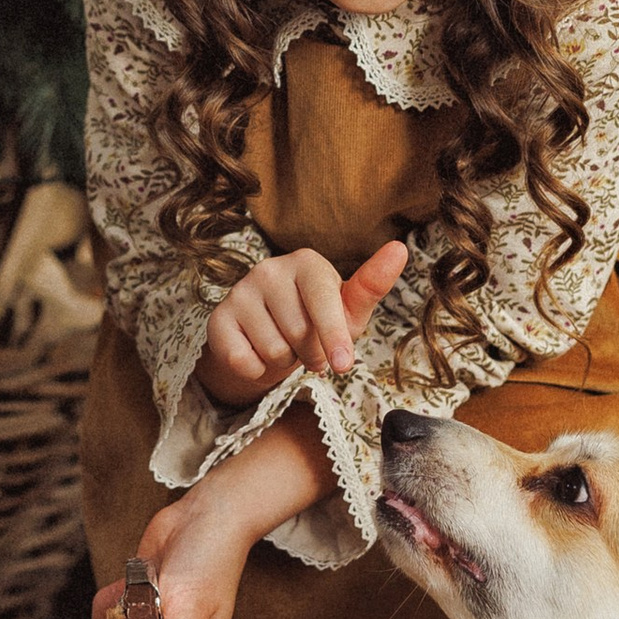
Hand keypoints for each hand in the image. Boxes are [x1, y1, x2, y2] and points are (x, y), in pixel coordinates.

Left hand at [97, 412, 332, 618]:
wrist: (206, 514)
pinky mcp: (140, 594)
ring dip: (117, 613)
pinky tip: (128, 582)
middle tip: (135, 611)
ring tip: (138, 592)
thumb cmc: (208, 561)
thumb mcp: (191, 606)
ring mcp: (154, 616)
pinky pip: (111, 608)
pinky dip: (111, 597)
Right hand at [199, 239, 408, 407]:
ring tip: (285, 346)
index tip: (342, 365)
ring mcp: (241, 291)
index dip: (333, 336)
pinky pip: (243, 360)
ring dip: (285, 362)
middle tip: (309, 347)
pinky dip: (256, 370)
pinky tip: (258, 353)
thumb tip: (400, 248)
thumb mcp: (349, 310)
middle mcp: (269, 269)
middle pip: (301, 333)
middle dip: (312, 353)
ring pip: (274, 350)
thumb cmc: (318, 320)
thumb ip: (371, 285)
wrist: (267, 337)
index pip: (322, 300)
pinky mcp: (218, 318)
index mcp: (307, 262)